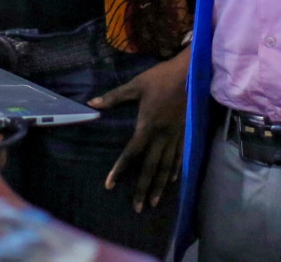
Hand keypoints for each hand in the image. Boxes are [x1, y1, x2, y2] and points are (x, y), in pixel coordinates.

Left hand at [88, 51, 187, 212]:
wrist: (189, 73)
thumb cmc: (160, 78)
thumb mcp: (135, 85)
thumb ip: (114, 97)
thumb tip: (91, 103)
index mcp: (147, 126)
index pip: (131, 153)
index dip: (120, 169)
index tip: (110, 185)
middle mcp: (161, 136)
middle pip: (151, 168)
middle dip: (142, 188)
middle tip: (137, 208)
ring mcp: (175, 136)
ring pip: (166, 167)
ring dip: (159, 186)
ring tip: (153, 202)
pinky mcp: (184, 133)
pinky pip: (179, 156)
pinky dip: (174, 170)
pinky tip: (171, 181)